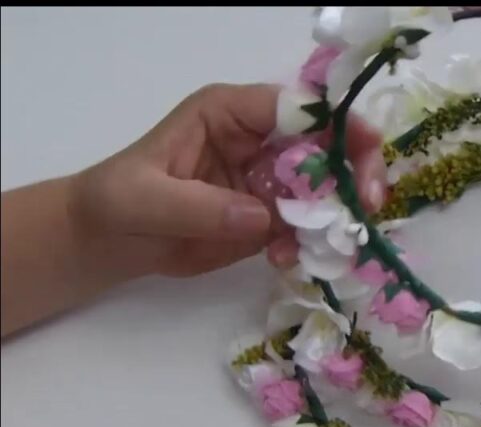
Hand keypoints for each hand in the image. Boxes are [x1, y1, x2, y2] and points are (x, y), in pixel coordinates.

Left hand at [68, 82, 385, 278]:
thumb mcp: (146, 199)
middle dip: (355, 171)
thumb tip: (263, 218)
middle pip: (328, 144)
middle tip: (369, 207)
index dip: (336, 125)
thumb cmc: (117, 203)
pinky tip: (290, 261)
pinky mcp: (272, 218)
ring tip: (335, 246)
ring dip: (339, 215)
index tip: (365, 155)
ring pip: (327, 188)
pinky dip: (312, 244)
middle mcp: (260, 141)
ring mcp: (270, 181)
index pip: (296, 107)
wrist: (108, 242)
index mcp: (231, 114)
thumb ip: (200, 206)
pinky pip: (309, 227)